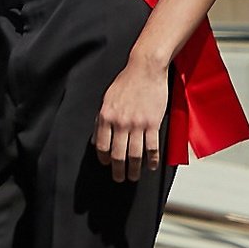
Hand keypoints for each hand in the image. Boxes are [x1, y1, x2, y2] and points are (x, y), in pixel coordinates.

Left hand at [93, 54, 169, 181]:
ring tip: (134, 176)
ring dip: (134, 170)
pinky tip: (150, 167)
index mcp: (106, 116)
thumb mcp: (107, 99)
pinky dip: (151, 161)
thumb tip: (96, 141)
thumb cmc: (126, 82)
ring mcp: (137, 124)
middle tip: (119, 178)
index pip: (102, 146)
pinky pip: (152, 148)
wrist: (145, 69)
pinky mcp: (152, 123)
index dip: (104, 159)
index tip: (107, 165)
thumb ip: (100, 121)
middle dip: (118, 170)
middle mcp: (120, 122)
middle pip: (118, 155)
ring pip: (135, 155)